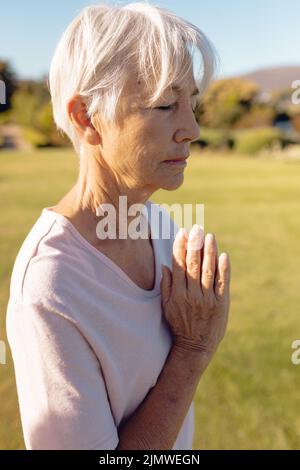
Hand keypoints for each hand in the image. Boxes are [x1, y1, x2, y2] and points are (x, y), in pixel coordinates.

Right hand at [160, 225, 230, 364]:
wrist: (195, 347)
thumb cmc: (179, 325)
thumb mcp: (166, 307)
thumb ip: (166, 286)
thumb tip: (166, 266)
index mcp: (177, 294)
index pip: (178, 265)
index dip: (180, 247)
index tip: (182, 233)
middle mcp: (191, 295)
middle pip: (193, 264)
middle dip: (194, 244)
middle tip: (196, 229)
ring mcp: (207, 299)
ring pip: (208, 271)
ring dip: (209, 252)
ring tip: (209, 237)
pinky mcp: (221, 304)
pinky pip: (222, 283)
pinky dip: (223, 268)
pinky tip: (223, 255)